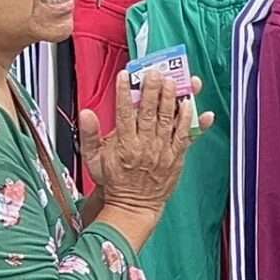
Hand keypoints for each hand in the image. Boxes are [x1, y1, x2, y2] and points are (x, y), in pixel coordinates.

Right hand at [81, 70, 208, 212]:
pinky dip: (190, 120)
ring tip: (173, 81)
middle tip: (154, 72)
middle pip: (148, 112)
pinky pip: (185, 135)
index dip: (124, 92)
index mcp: (124, 144)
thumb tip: (86, 114)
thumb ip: (90, 135)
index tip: (125, 76)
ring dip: (171, 98)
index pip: (124, 112)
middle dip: (152, 89)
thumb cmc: (115, 182)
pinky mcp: (176, 157)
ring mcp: (162, 151)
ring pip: (168, 120)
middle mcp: (145, 146)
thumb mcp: (93, 160)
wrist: (133, 206)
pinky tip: (192, 106)